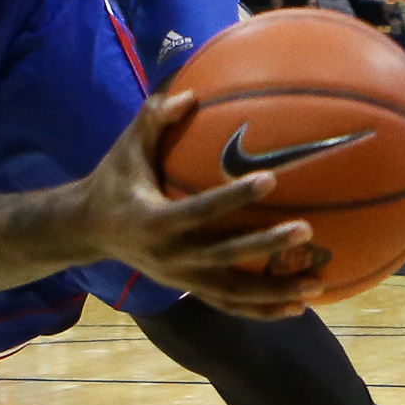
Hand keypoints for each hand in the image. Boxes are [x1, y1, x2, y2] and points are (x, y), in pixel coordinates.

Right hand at [73, 91, 321, 316]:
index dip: (233, 198)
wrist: (89, 230)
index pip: (199, 211)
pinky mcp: (189, 290)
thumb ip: (154, 119)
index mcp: (154, 221)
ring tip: (315, 285)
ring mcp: (181, 279)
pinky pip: (230, 305)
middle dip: (265, 246)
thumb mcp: (127, 148)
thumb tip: (190, 94)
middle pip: (224, 257)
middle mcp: (170, 257)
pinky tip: (298, 307)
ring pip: (232, 293)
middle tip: (306, 230)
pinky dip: (263, 309)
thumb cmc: (115, 180)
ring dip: (274, 292)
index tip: (270, 179)